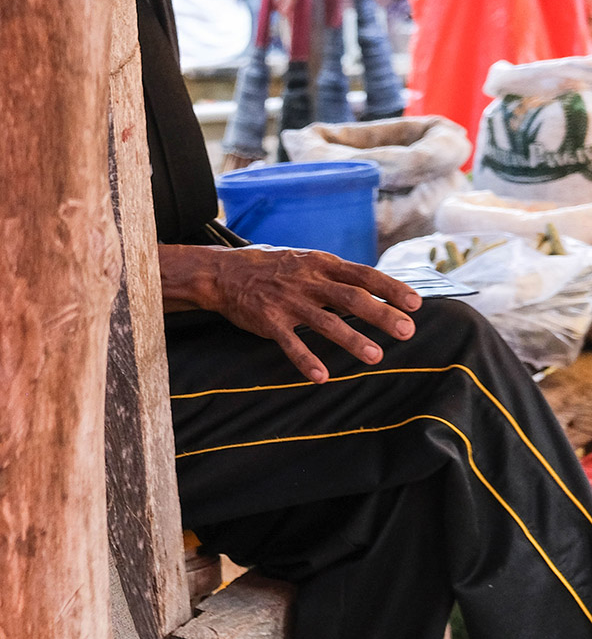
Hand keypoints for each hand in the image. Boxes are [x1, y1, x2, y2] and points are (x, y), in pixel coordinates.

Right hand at [205, 247, 420, 381]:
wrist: (222, 272)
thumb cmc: (271, 267)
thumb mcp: (305, 261)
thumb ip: (336, 275)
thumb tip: (375, 290)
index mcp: (320, 264)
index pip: (363, 274)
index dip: (391, 288)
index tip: (416, 303)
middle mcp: (307, 282)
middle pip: (351, 297)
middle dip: (381, 314)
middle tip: (406, 331)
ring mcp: (288, 302)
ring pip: (325, 322)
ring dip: (352, 339)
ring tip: (375, 356)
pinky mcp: (268, 321)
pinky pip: (290, 343)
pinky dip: (305, 360)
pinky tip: (321, 377)